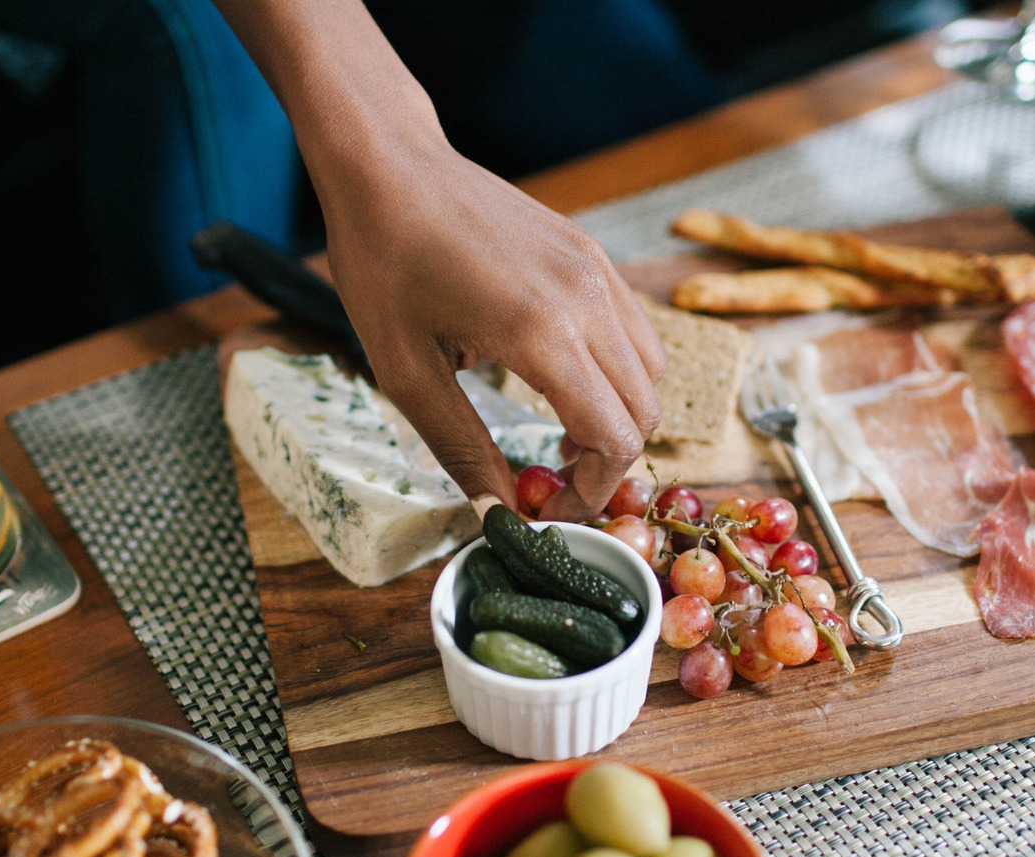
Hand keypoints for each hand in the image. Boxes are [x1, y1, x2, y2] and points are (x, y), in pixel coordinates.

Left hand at [210, 0, 663, 518]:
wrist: (389, 166)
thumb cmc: (383, 263)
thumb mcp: (405, 372)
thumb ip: (460, 447)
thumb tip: (495, 512)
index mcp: (541, 331)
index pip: (613, 437)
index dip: (590, 492)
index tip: (547, 510)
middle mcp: (587, 299)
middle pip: (645, 411)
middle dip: (608, 463)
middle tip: (553, 484)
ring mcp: (597, 270)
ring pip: (651, 372)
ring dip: (618, 417)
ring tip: (560, 436)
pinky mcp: (592, 254)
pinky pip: (633, 330)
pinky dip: (615, 373)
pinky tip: (560, 380)